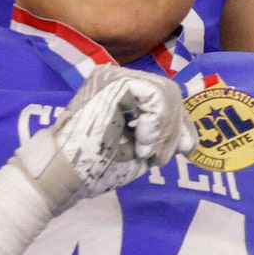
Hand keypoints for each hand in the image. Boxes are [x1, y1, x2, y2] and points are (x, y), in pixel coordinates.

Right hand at [18, 64, 187, 209]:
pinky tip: (143, 141)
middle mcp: (118, 78)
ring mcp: (114, 78)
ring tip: (146, 151)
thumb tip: (189, 141)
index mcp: (124, 92)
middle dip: (173, 127)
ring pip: (165, 92)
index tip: (183, 148)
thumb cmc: (96, 167)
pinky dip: (156, 120)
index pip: (166, 97)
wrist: (64, 176)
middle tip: (159, 156)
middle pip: (169, 92)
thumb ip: (164, 138)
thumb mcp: (140, 151)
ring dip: (164, 128)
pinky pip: (153, 94)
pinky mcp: (113, 83)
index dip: (180, 123)